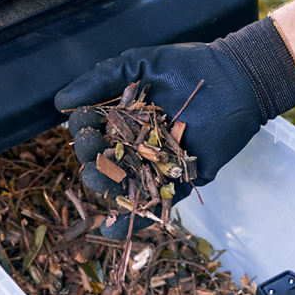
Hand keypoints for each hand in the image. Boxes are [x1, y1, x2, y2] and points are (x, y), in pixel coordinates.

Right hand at [55, 18, 294, 199]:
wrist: (236, 82)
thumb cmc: (187, 68)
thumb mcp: (140, 65)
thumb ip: (102, 79)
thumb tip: (59, 101)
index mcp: (121, 118)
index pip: (90, 129)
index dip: (82, 129)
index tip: (84, 123)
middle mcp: (134, 143)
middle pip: (102, 159)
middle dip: (91, 158)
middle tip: (93, 150)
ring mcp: (156, 163)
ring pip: (123, 183)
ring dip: (107, 187)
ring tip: (100, 179)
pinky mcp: (180, 179)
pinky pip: (156, 202)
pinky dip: (137, 218)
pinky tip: (116, 229)